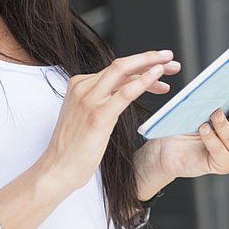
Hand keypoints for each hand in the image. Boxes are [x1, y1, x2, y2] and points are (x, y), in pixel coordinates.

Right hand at [40, 50, 179, 193]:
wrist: (57, 169)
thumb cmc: (74, 148)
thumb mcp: (88, 116)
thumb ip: (104, 99)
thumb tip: (127, 90)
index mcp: (80, 85)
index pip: (116, 69)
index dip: (141, 66)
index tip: (160, 69)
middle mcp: (83, 87)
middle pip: (121, 64)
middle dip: (149, 58)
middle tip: (170, 58)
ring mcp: (89, 99)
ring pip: (123, 71)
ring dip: (151, 65)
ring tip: (171, 66)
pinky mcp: (98, 115)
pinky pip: (125, 92)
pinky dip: (143, 80)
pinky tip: (157, 76)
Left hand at [135, 77, 228, 198]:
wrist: (168, 150)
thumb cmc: (184, 125)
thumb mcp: (199, 107)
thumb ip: (212, 99)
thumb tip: (218, 82)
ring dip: (224, 124)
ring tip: (216, 113)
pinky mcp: (224, 165)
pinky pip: (219, 151)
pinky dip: (212, 139)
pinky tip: (204, 129)